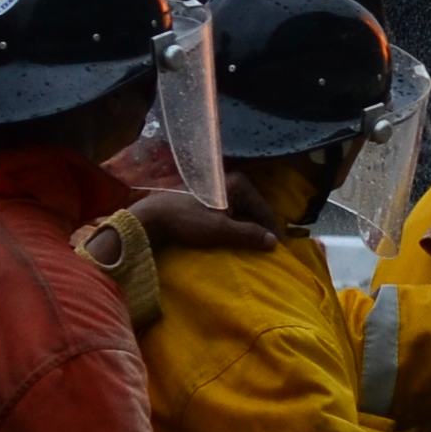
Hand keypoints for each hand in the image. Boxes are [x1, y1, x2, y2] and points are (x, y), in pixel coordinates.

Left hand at [129, 186, 274, 253]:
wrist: (151, 218)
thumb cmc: (186, 220)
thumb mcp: (220, 230)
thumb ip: (249, 234)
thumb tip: (274, 242)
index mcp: (237, 184)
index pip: (264, 209)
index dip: (272, 230)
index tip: (279, 250)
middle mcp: (230, 182)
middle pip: (253, 209)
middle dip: (261, 228)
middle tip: (268, 248)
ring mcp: (218, 189)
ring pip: (242, 211)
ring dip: (248, 228)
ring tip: (254, 245)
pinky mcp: (208, 198)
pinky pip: (230, 212)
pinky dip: (235, 225)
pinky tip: (236, 238)